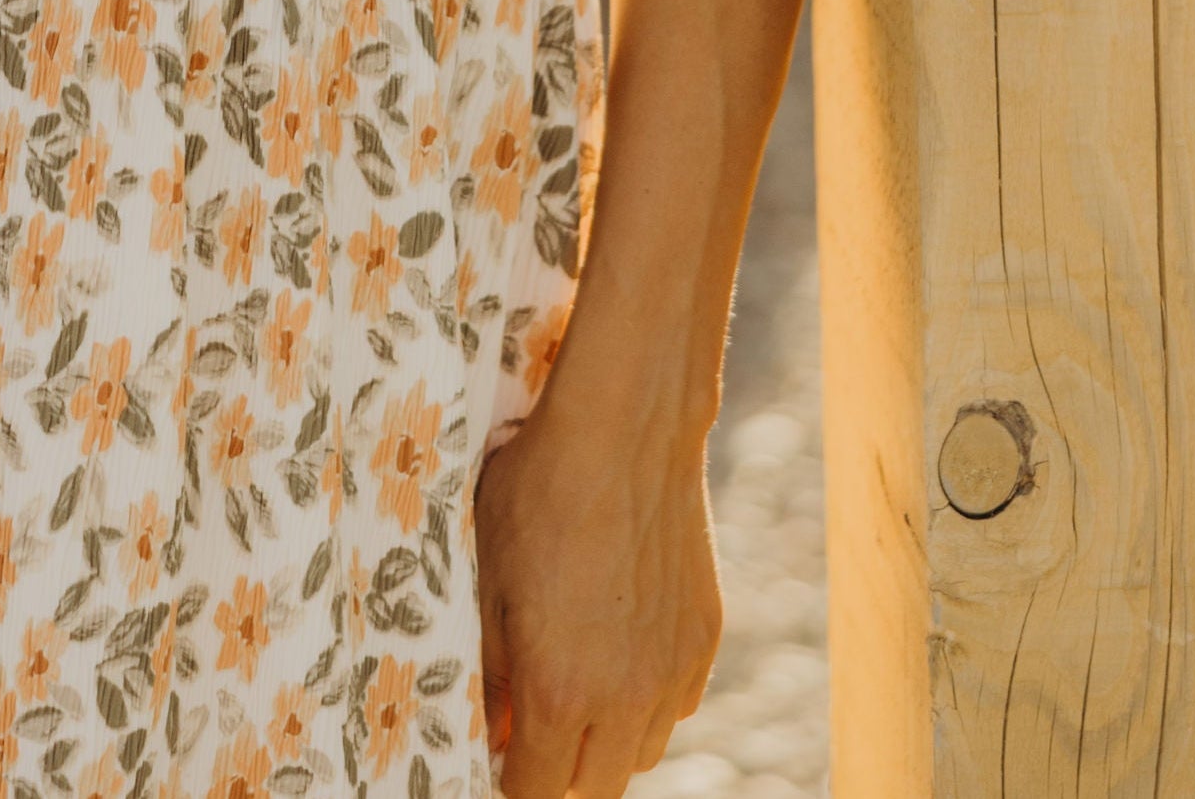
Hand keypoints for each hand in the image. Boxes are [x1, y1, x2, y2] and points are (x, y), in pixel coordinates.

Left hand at [473, 382, 720, 795]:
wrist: (624, 431)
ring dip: (606, 739)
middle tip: (531, 721)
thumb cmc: (538, 495)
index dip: (510, 779)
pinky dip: (648, 698)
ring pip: (640, 752)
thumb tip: (494, 730)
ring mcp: (673, 673)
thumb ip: (491, 671)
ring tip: (578, 679)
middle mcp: (625, 699)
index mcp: (559, 692)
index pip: (535, 791)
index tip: (499, 750)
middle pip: (593, 789)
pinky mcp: (705, 641)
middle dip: (557, 769)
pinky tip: (622, 645)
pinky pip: (676, 705)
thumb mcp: (489, 579)